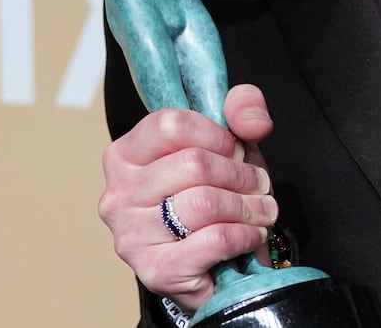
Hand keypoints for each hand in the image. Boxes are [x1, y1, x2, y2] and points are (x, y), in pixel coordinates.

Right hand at [98, 85, 279, 312]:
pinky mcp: (155, 272)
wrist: (212, 262)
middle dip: (240, 174)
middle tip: (260, 185)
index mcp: (124, 155)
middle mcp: (118, 195)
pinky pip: (214, 240)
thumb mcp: (229, 139)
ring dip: (248, 207)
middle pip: (194, 164)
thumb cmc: (215, 192)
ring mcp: (131, 237)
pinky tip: (252, 234)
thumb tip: (253, 124)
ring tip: (262, 211)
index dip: (216, 135)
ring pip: (204, 203)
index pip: (171, 125)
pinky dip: (245, 235)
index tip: (235, 149)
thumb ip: (242, 107)